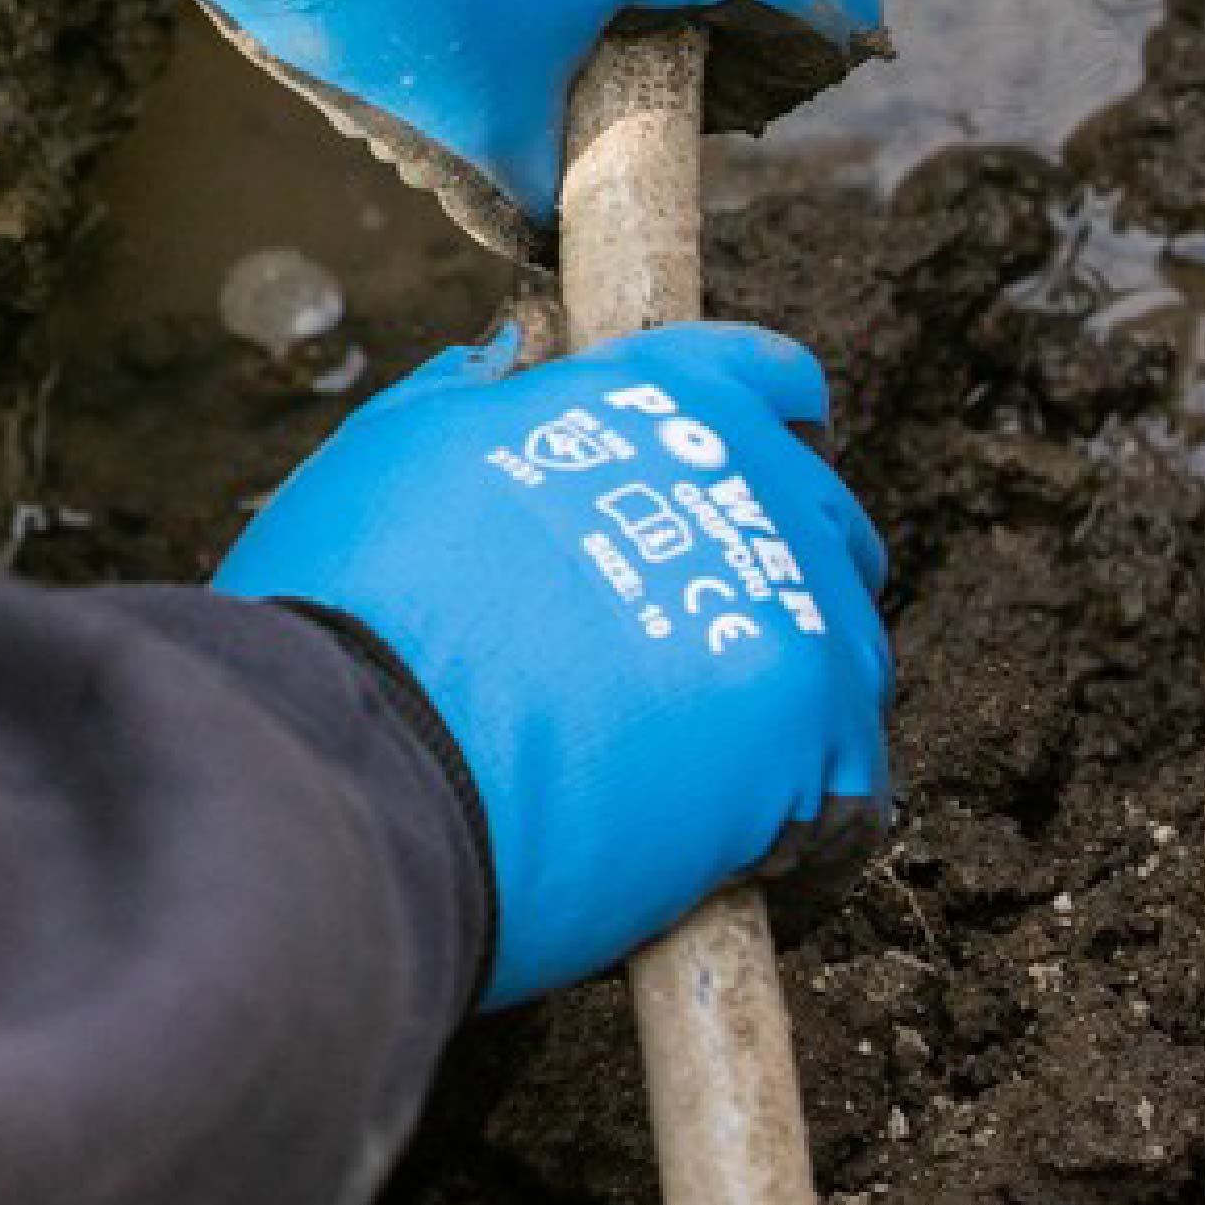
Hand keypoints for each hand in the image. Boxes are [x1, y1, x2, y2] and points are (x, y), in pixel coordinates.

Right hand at [218, 322, 893, 1010]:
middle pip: (818, 518)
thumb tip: (504, 365)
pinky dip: (801, 815)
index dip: (751, 424)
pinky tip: (720, 839)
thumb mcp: (392, 449)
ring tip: (686, 753)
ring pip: (845, 649)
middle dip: (768, 566)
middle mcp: (747, 485)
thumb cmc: (350, 602)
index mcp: (656, 400)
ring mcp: (792, 613)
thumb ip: (471, 400)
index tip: (719, 482)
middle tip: (676, 640)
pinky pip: (853, 784)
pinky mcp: (816, 741)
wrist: (358, 761)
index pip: (762, 377)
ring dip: (784, 690)